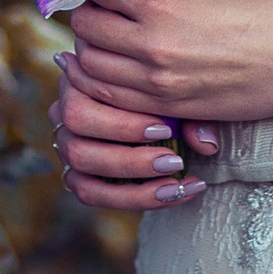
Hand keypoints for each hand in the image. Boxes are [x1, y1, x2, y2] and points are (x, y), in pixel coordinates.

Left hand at [48, 0, 272, 212]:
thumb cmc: (268, 18)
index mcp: (162, 4)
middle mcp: (150, 44)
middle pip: (86, 28)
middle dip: (89, 17)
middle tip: (103, 13)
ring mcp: (155, 82)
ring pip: (90, 67)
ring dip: (91, 52)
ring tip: (106, 43)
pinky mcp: (167, 108)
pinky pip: (112, 98)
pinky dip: (104, 84)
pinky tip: (115, 73)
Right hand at [49, 60, 210, 211]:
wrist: (164, 108)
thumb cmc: (168, 92)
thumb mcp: (181, 94)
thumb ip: (192, 113)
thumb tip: (206, 143)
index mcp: (85, 75)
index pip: (90, 94)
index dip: (124, 118)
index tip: (167, 129)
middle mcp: (66, 107)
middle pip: (77, 127)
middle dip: (126, 149)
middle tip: (173, 161)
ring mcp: (66, 141)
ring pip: (79, 161)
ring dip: (129, 176)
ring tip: (174, 181)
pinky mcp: (75, 174)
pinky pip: (89, 193)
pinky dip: (132, 197)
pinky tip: (172, 194)